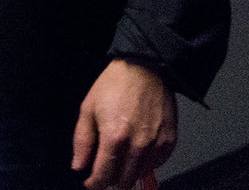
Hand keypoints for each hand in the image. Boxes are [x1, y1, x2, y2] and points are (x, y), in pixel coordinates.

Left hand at [74, 59, 175, 188]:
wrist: (145, 70)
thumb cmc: (113, 87)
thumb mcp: (88, 109)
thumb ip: (82, 141)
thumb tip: (78, 166)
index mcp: (114, 138)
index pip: (104, 174)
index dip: (94, 183)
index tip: (89, 183)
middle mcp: (138, 146)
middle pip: (124, 180)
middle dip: (111, 180)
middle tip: (104, 171)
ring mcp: (156, 145)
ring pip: (140, 175)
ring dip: (128, 173)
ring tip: (119, 161)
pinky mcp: (169, 142)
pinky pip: (157, 164)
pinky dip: (145, 164)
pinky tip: (136, 153)